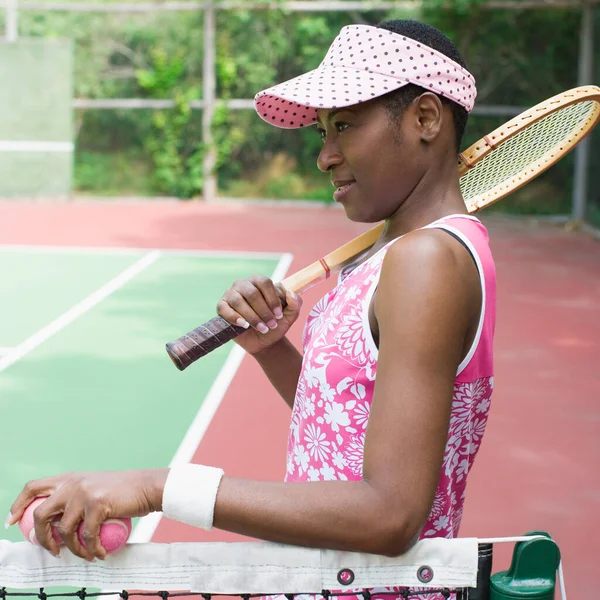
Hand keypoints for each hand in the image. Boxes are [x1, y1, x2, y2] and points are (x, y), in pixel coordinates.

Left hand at [7, 469, 167, 560]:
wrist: (146, 486)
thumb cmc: (124, 490)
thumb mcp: (94, 487)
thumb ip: (75, 499)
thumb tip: (58, 524)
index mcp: (70, 478)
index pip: (33, 487)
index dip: (18, 505)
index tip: (11, 522)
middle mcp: (73, 483)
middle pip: (40, 513)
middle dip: (41, 537)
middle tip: (52, 549)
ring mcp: (83, 493)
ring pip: (63, 530)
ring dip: (72, 549)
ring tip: (85, 555)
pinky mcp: (97, 504)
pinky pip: (87, 536)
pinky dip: (92, 550)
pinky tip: (100, 553)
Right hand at [217, 276, 302, 354]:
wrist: (264, 341)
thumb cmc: (276, 324)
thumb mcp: (291, 315)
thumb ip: (296, 303)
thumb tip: (291, 293)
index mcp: (260, 281)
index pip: (265, 283)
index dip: (273, 299)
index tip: (279, 315)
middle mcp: (244, 284)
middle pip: (252, 293)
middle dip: (263, 311)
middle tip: (271, 325)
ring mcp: (231, 294)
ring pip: (238, 301)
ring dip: (252, 317)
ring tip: (262, 328)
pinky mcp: (222, 306)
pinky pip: (224, 308)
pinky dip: (234, 317)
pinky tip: (244, 325)